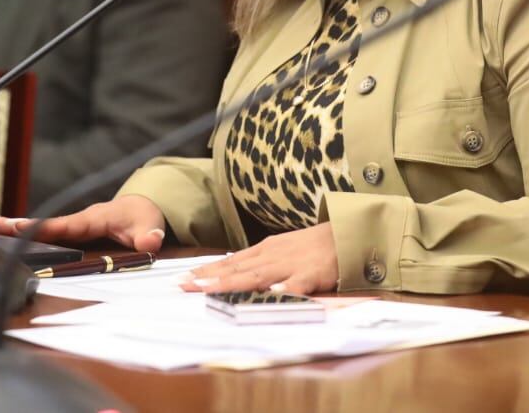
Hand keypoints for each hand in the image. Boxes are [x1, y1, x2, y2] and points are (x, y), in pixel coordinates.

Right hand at [0, 194, 166, 251]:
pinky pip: (40, 231)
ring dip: (8, 225)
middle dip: (9, 222)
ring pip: (35, 226)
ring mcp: (70, 225)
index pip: (59, 225)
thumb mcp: (149, 226)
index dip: (36, 227)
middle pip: (37, 223)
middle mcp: (75, 220)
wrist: (142, 207)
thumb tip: (150, 242)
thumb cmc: (142, 216)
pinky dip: (18, 231)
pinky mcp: (69, 231)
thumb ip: (148, 236)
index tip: (13, 225)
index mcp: (89, 219)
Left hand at [180, 222, 338, 294]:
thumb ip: (257, 262)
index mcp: (263, 251)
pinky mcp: (312, 273)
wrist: (346, 233)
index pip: (229, 263)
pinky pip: (297, 283)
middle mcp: (271, 256)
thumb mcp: (280, 249)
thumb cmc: (311, 246)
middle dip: (208, 279)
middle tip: (184, 285)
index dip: (206, 271)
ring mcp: (290, 264)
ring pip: (257, 276)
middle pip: (235, 270)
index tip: (183, 278)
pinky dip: (285, 289)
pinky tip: (273, 294)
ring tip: (209, 290)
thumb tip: (230, 271)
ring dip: (231, 284)